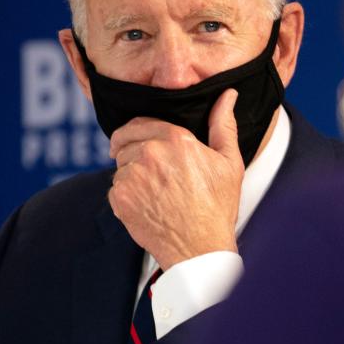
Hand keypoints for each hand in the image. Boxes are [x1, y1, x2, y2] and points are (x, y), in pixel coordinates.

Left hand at [107, 89, 244, 269]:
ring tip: (153, 189)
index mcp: (176, 139)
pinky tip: (147, 203)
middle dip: (130, 148)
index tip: (141, 140)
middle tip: (145, 166)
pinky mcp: (119, 199)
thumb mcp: (229, 162)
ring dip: (130, 173)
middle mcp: (150, 153)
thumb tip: (228, 95)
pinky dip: (125, 194)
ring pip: (119, 165)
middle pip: (123, 140)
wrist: (199, 248)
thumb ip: (224, 125)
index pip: (140, 122)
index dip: (139, 131)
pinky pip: (114, 187)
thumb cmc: (218, 206)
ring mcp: (131, 177)